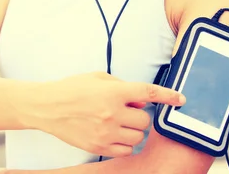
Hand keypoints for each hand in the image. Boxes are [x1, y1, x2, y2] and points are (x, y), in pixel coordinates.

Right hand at [33, 72, 185, 157]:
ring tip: (118, 122)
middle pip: (144, 121)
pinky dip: (125, 143)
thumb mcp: (98, 77)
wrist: (47, 107)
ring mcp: (106, 133)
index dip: (168, 96)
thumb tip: (139, 98)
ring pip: (137, 137)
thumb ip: (121, 86)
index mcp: (113, 93)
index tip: (180, 100)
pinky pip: (126, 150)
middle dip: (139, 115)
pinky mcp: (99, 147)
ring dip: (133, 130)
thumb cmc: (72, 89)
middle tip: (126, 110)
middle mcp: (112, 113)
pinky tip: (114, 134)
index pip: (149, 94)